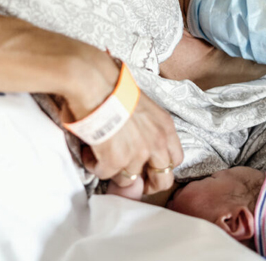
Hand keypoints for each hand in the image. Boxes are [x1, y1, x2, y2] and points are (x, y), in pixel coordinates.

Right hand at [58, 45, 182, 193]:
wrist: (96, 82)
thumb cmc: (114, 86)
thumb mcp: (145, 107)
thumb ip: (148, 129)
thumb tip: (137, 144)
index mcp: (165, 128)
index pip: (176, 159)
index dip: (161, 167)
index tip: (148, 168)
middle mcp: (156, 143)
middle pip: (163, 181)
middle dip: (147, 184)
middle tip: (129, 178)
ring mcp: (137, 154)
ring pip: (128, 179)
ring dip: (113, 169)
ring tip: (100, 152)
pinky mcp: (116, 160)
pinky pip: (105, 174)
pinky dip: (95, 165)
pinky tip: (90, 151)